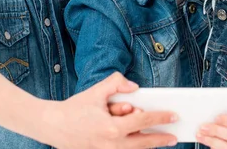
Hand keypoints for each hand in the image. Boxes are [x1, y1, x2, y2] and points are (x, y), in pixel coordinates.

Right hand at [43, 72, 177, 148]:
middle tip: (174, 137)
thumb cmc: (75, 108)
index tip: (173, 116)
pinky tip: (141, 144)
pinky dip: (132, 148)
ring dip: (148, 147)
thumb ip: (117, 83)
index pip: (143, 122)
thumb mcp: (96, 91)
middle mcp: (110, 145)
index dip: (161, 118)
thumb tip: (135, 87)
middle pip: (143, 144)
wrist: (52, 126)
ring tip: (160, 141)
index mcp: (112, 128)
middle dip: (160, 140)